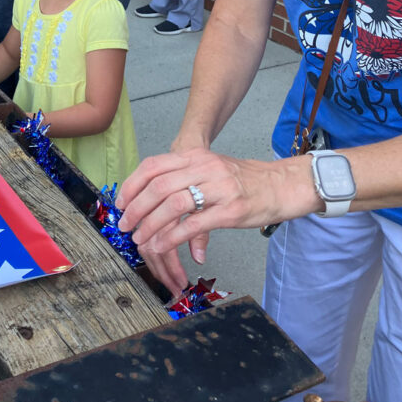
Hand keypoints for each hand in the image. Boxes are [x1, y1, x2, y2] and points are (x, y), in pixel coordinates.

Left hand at [117, 148, 315, 296]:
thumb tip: (154, 198)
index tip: (121, 202)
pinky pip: (194, 225)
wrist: (281, 185)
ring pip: (173, 205)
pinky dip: (172, 237)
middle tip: (125, 224)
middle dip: (136, 208)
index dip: (132, 185)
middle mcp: (205, 167)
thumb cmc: (243, 179)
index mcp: (196, 156)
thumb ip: (182, 179)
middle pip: (159, 186)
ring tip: (140, 238)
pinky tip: (161, 245)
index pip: (154, 165)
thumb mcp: (210, 169)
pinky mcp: (230, 211)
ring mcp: (218, 188)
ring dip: (150, 224)